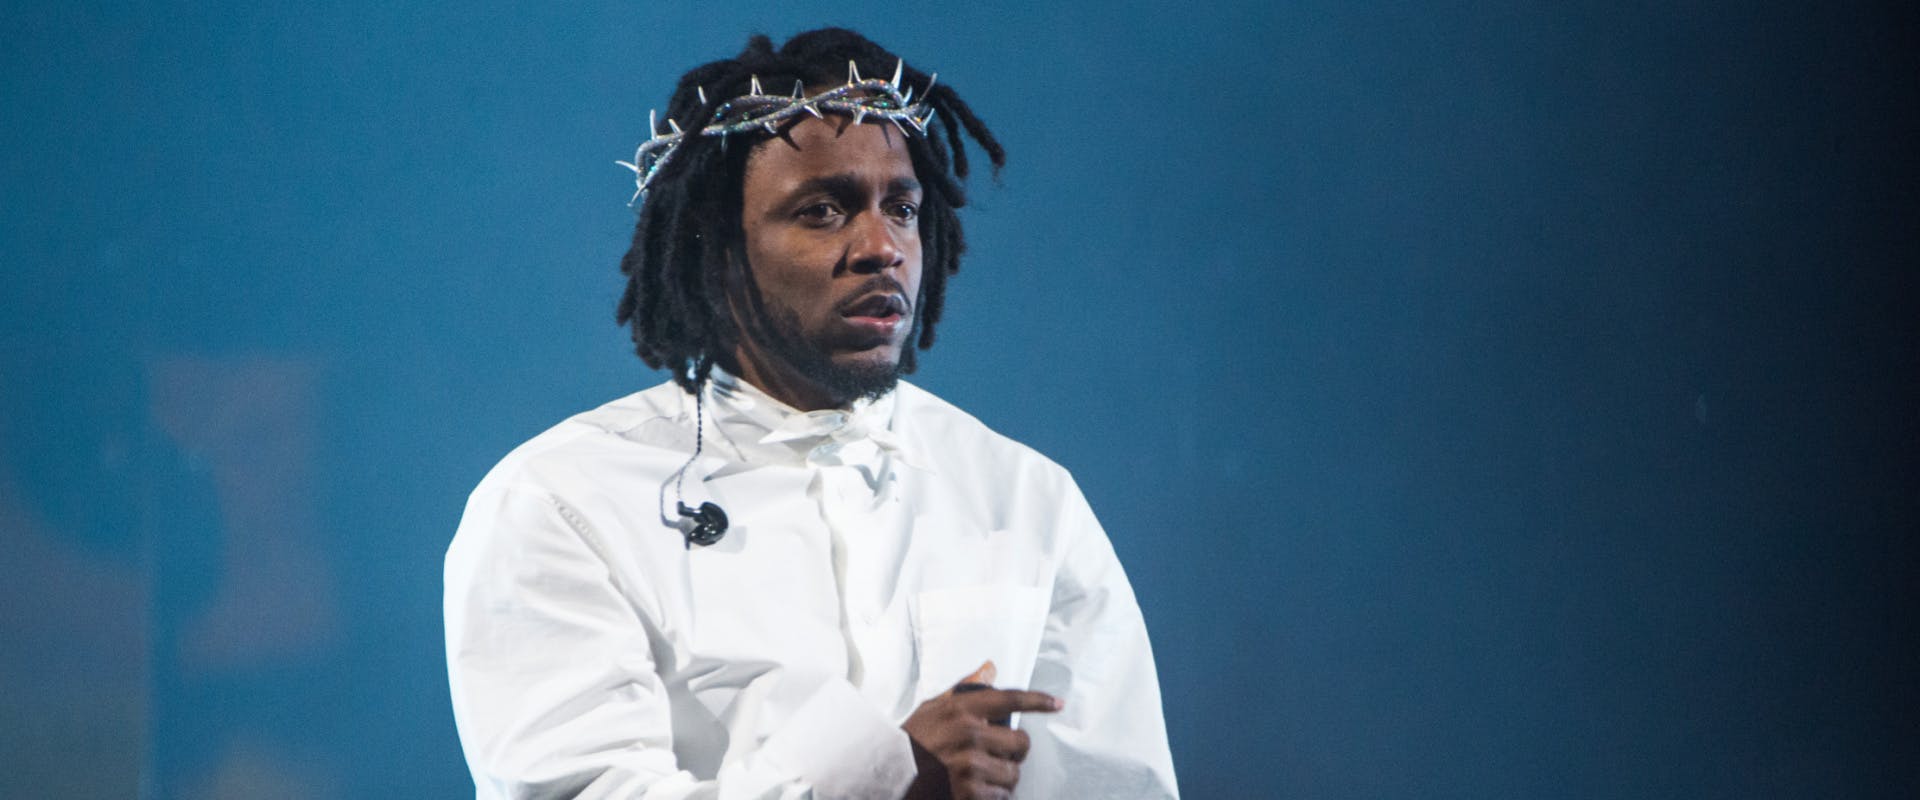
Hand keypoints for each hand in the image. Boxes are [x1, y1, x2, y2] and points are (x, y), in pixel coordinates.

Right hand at [901, 661, 1062, 799]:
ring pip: (1013, 773)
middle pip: (1020, 742)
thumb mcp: (933, 707)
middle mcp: (969, 734)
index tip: (1056, 703)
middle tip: (1001, 755)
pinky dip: (994, 796)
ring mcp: (969, 764)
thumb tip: (989, 668)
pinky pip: (1001, 796)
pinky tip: (978, 791)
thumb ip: (964, 690)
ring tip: (985, 776)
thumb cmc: (910, 742)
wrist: (885, 775)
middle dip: (1015, 752)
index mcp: (961, 709)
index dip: (1037, 701)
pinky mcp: (968, 792)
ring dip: (1004, 778)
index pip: (1009, 700)